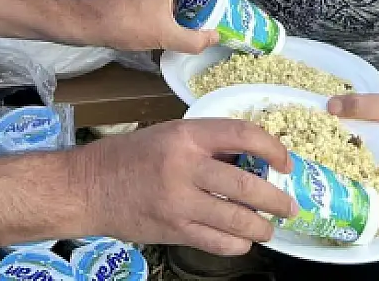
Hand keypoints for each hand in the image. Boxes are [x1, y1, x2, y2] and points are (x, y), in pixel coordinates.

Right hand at [73, 118, 291, 254]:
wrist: (89, 186)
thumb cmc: (130, 156)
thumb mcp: (169, 135)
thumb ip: (206, 145)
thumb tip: (250, 159)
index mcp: (186, 135)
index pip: (242, 134)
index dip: (272, 148)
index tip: (285, 162)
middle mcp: (185, 166)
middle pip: (245, 184)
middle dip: (276, 199)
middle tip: (289, 206)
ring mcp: (179, 202)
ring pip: (237, 219)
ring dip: (261, 227)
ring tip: (268, 228)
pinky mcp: (174, 230)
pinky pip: (218, 242)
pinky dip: (237, 244)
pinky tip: (241, 241)